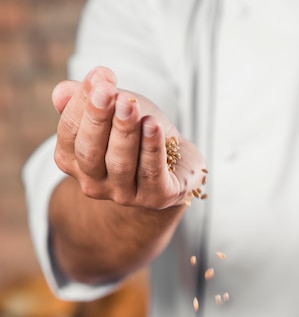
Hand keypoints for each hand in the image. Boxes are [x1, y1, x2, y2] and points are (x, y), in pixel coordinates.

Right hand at [52, 66, 205, 208]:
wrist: (177, 160)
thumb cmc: (136, 131)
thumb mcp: (111, 109)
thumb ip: (85, 99)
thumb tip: (61, 92)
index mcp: (73, 160)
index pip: (70, 131)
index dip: (82, 102)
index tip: (99, 76)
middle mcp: (94, 182)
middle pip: (90, 152)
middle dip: (98, 119)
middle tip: (109, 91)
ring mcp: (124, 195)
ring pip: (120, 164)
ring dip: (125, 132)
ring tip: (130, 105)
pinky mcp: (155, 198)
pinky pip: (151, 173)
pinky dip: (151, 148)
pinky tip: (152, 125)